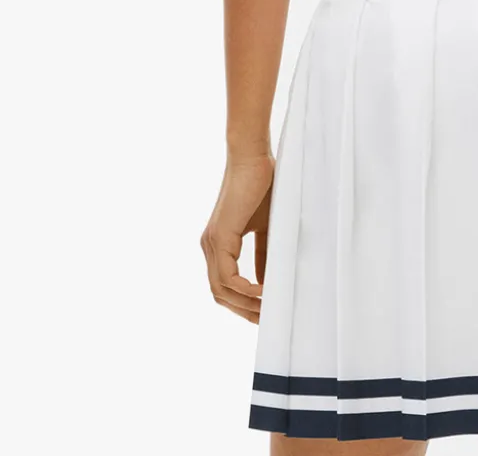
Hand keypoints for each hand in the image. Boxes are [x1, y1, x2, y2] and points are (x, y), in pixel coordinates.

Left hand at [200, 153, 274, 322]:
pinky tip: (262, 292)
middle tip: (267, 321)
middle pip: (219, 294)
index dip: (241, 304)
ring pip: (221, 289)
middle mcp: (210, 247)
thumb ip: (264, 253)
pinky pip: (226, 276)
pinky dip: (243, 289)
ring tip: (267, 311)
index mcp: (219, 244)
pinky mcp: (220, 236)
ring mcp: (212, 243)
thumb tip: (266, 282)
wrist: (253, 157)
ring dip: (244, 305)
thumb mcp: (266, 227)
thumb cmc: (263, 186)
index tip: (263, 314)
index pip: (224, 286)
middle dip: (243, 312)